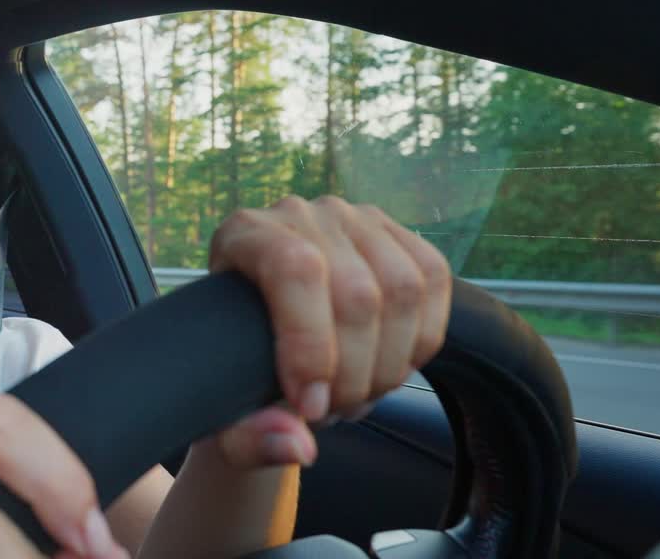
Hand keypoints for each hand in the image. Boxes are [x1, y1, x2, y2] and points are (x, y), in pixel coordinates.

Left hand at [200, 195, 451, 468]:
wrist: (260, 339)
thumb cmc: (235, 367)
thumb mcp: (226, 407)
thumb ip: (249, 437)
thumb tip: (299, 445)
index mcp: (244, 234)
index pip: (294, 269)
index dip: (311, 345)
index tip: (310, 407)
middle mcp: (300, 214)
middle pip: (357, 292)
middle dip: (354, 374)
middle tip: (332, 412)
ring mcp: (354, 218)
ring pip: (403, 289)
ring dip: (390, 364)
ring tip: (357, 396)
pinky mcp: (398, 235)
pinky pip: (434, 282)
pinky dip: (421, 342)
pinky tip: (387, 368)